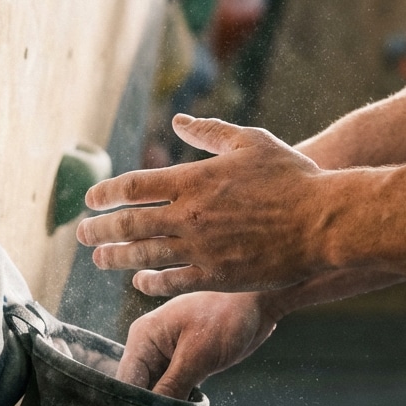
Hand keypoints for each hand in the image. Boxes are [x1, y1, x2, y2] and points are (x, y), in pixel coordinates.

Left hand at [76, 115, 329, 295]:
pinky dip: (149, 283)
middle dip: (99, 229)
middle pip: (129, 223)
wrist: (323, 222)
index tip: (91, 200)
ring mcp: (201, 249)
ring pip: (143, 255)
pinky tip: (140, 282)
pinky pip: (171, 282)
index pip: (134, 186)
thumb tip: (177, 122)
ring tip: (99, 259)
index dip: (105, 193)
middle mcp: (190, 215)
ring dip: (115, 257)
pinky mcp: (216, 276)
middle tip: (82, 234)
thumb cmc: (291, 177)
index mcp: (195, 179)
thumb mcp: (251, 141)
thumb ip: (210, 133)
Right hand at [115, 291, 278, 398]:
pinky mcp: (182, 365)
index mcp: (143, 337)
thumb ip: (171, 387)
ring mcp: (165, 357)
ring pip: (153, 394)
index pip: (125, 383)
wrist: (258, 305)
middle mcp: (148, 347)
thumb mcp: (198, 354)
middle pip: (136, 391)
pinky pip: (170, 392)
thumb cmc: (228, 317)